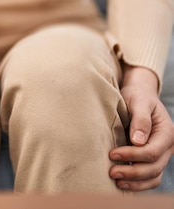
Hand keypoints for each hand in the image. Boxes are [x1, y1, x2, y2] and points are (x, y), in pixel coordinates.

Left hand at [109, 66, 173, 190]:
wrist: (139, 95)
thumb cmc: (137, 96)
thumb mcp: (138, 101)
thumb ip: (140, 120)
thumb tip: (138, 141)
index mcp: (167, 133)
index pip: (152, 151)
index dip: (132, 155)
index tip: (112, 154)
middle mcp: (167, 147)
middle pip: (154, 167)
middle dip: (132, 172)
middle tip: (111, 172)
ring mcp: (161, 155)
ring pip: (154, 176)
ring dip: (135, 182)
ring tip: (116, 182)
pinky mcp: (152, 160)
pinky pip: (150, 177)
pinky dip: (138, 184)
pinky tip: (122, 184)